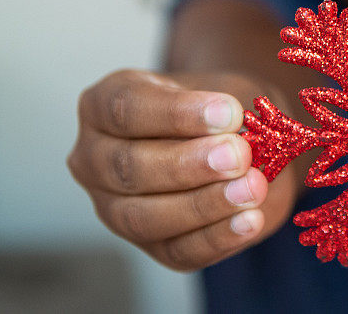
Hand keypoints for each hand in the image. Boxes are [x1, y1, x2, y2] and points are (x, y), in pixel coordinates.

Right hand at [68, 69, 296, 270]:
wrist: (235, 139)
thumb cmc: (216, 110)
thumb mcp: (222, 95)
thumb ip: (227, 114)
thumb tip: (238, 136)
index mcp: (102, 106)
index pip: (125, 109)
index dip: (177, 113)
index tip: (229, 113)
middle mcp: (95, 159)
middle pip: (128, 167)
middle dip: (188, 164)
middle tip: (239, 155)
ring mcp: (114, 208)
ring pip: (144, 217)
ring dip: (203, 204)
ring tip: (252, 188)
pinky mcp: (150, 245)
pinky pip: (176, 251)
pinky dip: (216, 237)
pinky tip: (250, 220)